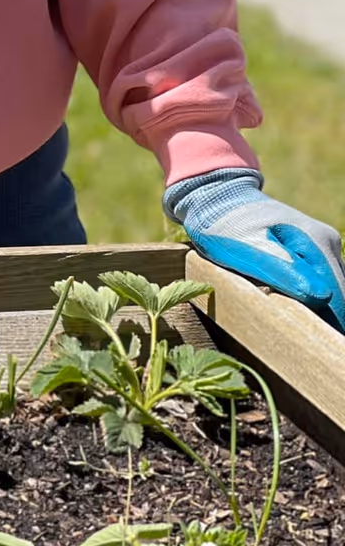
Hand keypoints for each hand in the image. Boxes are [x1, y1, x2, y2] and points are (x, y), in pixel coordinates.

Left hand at [165, 169, 344, 329]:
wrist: (213, 196)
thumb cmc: (226, 225)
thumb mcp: (248, 251)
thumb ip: (284, 273)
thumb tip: (322, 297)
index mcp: (317, 243)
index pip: (337, 299)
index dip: (330, 327)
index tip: (318, 350)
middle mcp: (326, 242)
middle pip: (337, 296)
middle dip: (323, 320)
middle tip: (297, 342)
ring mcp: (319, 245)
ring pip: (328, 291)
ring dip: (314, 310)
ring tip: (292, 327)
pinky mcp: (307, 250)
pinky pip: (316, 281)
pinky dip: (307, 298)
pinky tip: (288, 306)